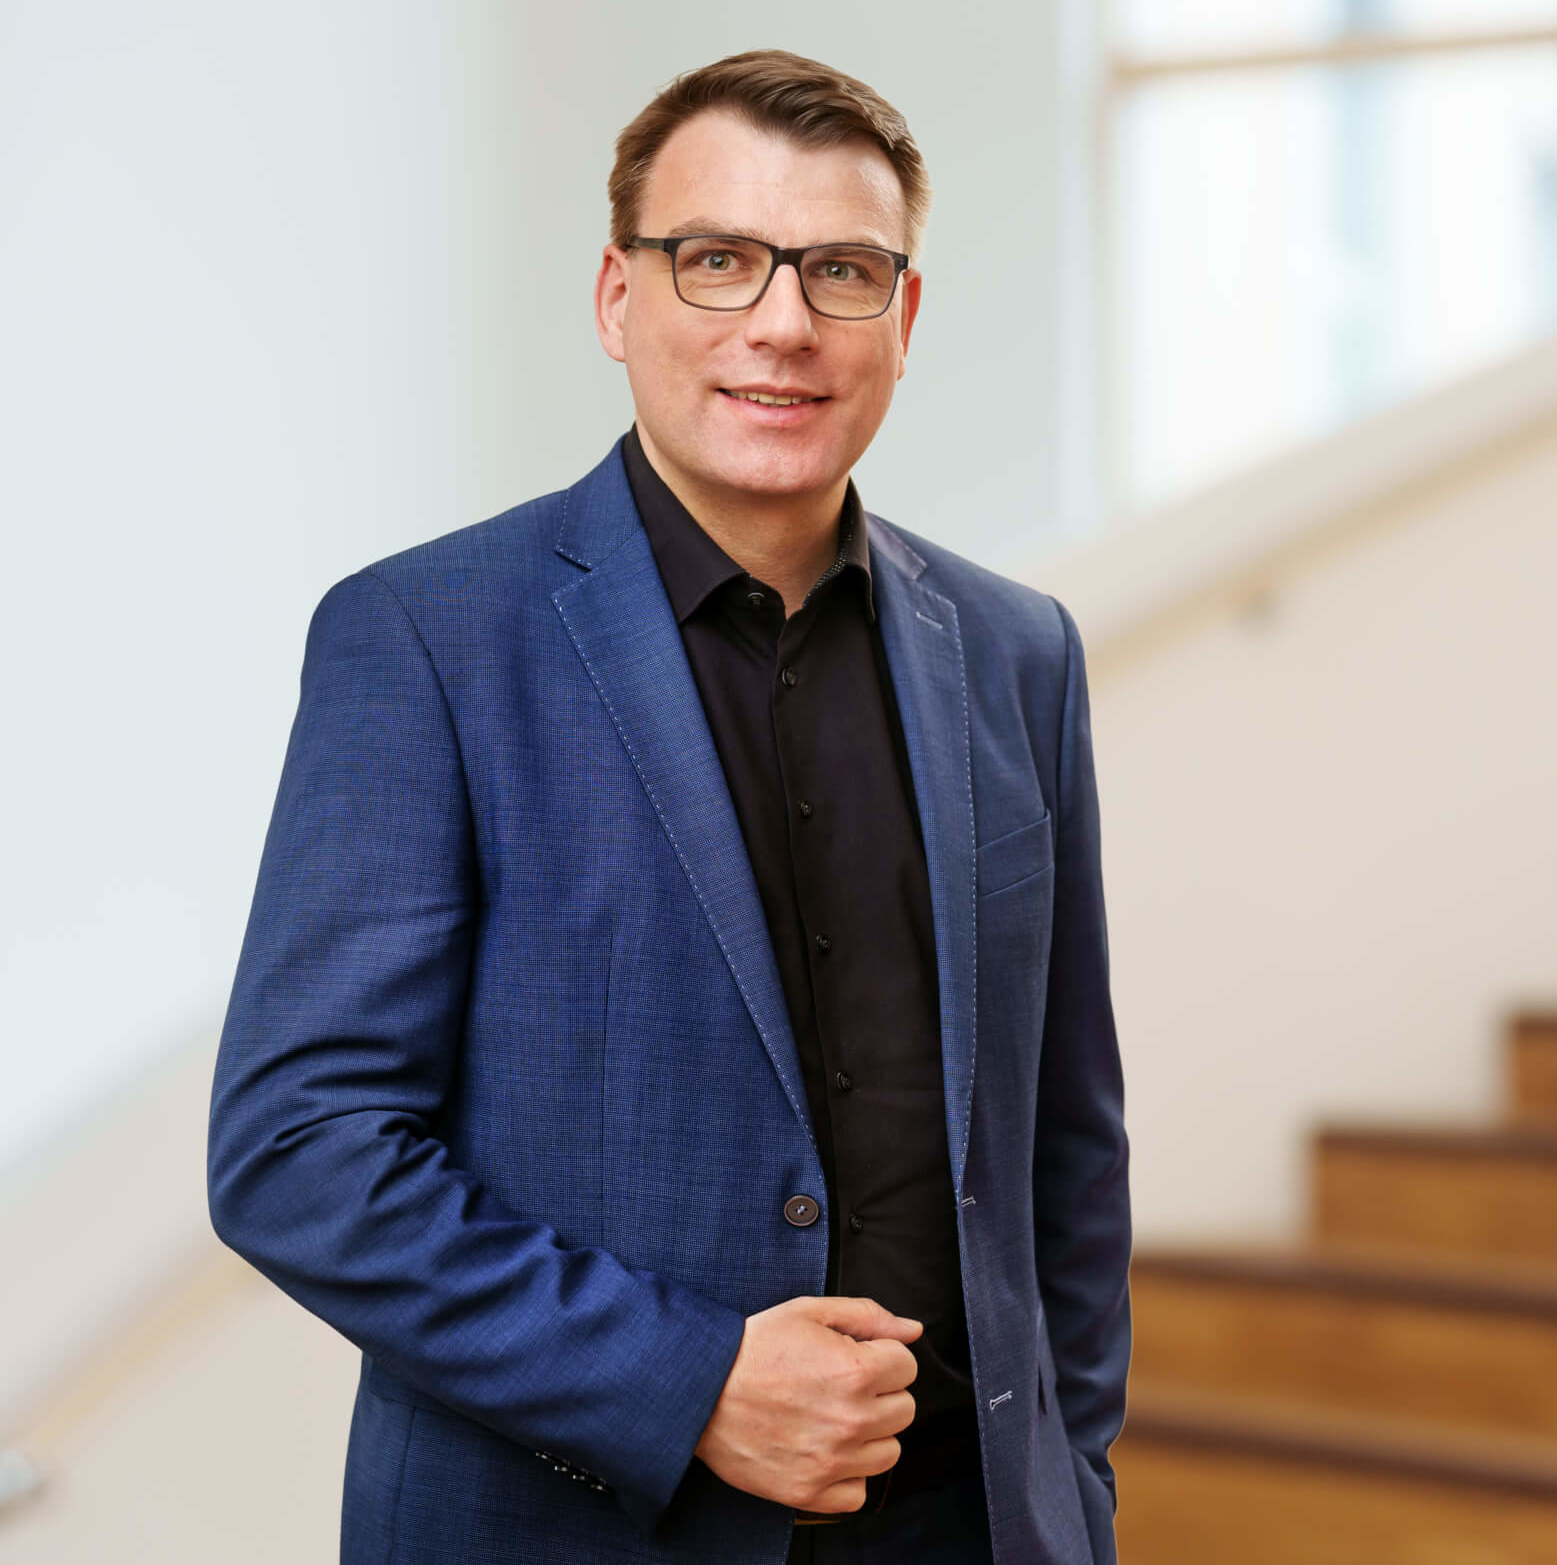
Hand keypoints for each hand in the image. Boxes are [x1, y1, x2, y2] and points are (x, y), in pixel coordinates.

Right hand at [693, 1295, 921, 1512]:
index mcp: (856, 1370)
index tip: (853, 1357)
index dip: (881, 1356)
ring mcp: (832, 1460)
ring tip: (834, 1417)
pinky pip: (859, 1492)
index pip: (907, 1366)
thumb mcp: (809, 1312)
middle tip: (841, 1385)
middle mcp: (851, 1419)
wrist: (702, 1390)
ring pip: (889, 1452)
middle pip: (904, 1410)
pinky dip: (847, 1474)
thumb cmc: (756, 1347)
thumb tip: (913, 1331)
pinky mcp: (810, 1491)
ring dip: (869, 1434)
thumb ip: (869, 1317)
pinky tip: (825, 1449)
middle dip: (880, 1393)